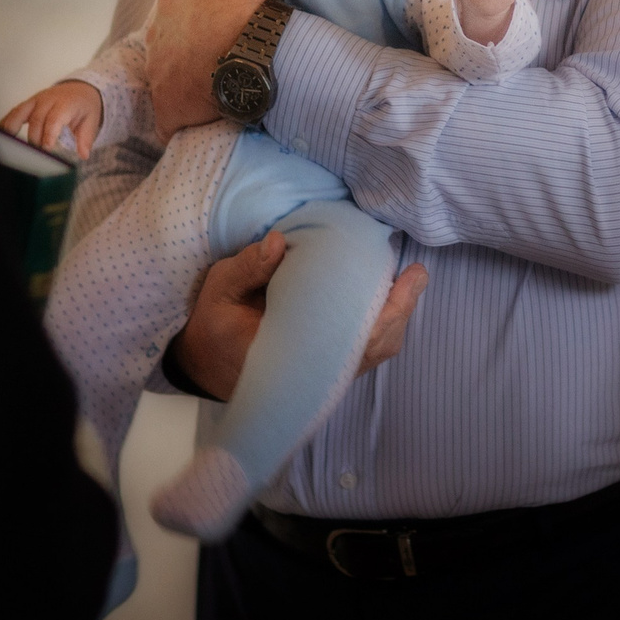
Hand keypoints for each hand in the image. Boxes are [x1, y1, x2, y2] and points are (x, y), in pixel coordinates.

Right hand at [0, 80, 103, 158]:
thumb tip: (83, 155)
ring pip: (20, 113)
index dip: (49, 133)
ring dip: (13, 129)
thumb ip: (86, 138)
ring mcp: (36, 100)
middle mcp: (48, 100)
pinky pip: (14, 112)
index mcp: (66, 103)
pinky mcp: (28, 104)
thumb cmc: (84, 107)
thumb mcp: (91, 121)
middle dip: (35, 138)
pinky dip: (6, 122)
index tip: (46, 148)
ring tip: (8, 145)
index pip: (55, 118)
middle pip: (36, 119)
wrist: (80, 88)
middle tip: (36, 156)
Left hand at [146, 0, 281, 132]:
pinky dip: (188, 104)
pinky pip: (173, 104)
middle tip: (231, 41)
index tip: (232, 6)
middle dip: (197, 32)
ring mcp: (160, 63)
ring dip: (192, 67)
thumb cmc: (248, 5)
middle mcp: (160, 25)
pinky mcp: (165, 98)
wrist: (250, 61)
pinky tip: (211, 108)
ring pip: (173, 62)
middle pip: (177, 26)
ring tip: (223, 76)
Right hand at [170, 231, 430, 400]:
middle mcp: (314, 373)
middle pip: (376, 348)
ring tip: (409, 281)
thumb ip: (247, 269)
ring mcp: (323, 376)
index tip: (409, 276)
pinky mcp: (325, 371)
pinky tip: (388, 298)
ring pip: (376, 353)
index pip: (352, 340)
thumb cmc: (213, 325)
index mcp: (289, 356)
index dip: (388, 311)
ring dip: (396, 319)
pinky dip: (383, 328)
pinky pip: (365, 353)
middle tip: (416, 273)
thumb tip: (281, 243)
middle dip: (402, 310)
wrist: (203, 365)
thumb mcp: (218, 291)